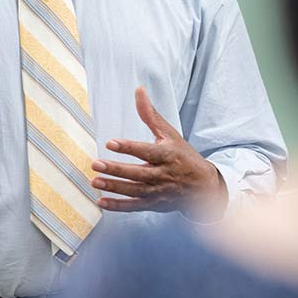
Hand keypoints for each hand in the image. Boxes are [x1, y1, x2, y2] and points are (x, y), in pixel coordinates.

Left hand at [91, 87, 227, 219]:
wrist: (202, 187)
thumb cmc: (183, 156)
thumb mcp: (170, 134)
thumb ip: (151, 115)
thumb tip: (139, 90)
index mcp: (167, 155)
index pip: (146, 151)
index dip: (128, 148)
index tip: (111, 143)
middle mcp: (163, 174)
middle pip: (137, 173)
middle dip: (116, 170)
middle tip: (96, 163)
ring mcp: (158, 191)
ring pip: (134, 190)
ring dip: (114, 187)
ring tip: (95, 181)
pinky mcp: (154, 204)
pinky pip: (134, 206)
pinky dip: (118, 206)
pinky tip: (101, 202)